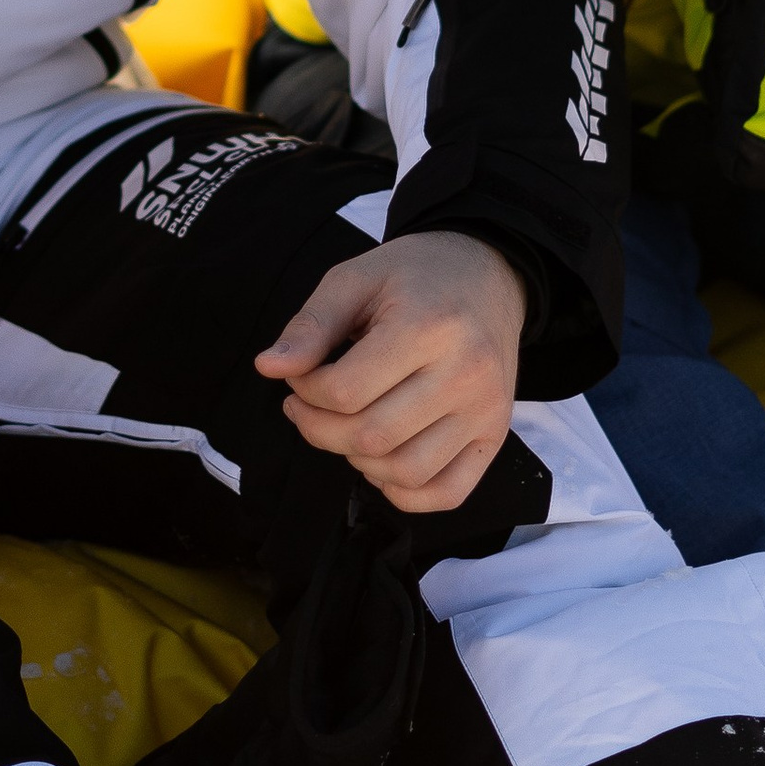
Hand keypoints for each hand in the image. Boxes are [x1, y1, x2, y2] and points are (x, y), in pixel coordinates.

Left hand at [256, 231, 525, 513]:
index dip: (304, 391)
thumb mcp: (356, 279)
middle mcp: (466, 373)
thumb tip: (268, 368)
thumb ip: (311, 326)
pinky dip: (404, 492)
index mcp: (428, 327)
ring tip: (345, 428)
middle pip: (371, 436)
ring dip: (357, 461)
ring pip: (405, 472)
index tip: (301, 376)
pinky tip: (381, 458)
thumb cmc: (416, 275)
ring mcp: (486, 410)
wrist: (488, 272)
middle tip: (307, 406)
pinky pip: (446, 493)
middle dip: (320, 429)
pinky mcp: (496, 434)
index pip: (344, 391)